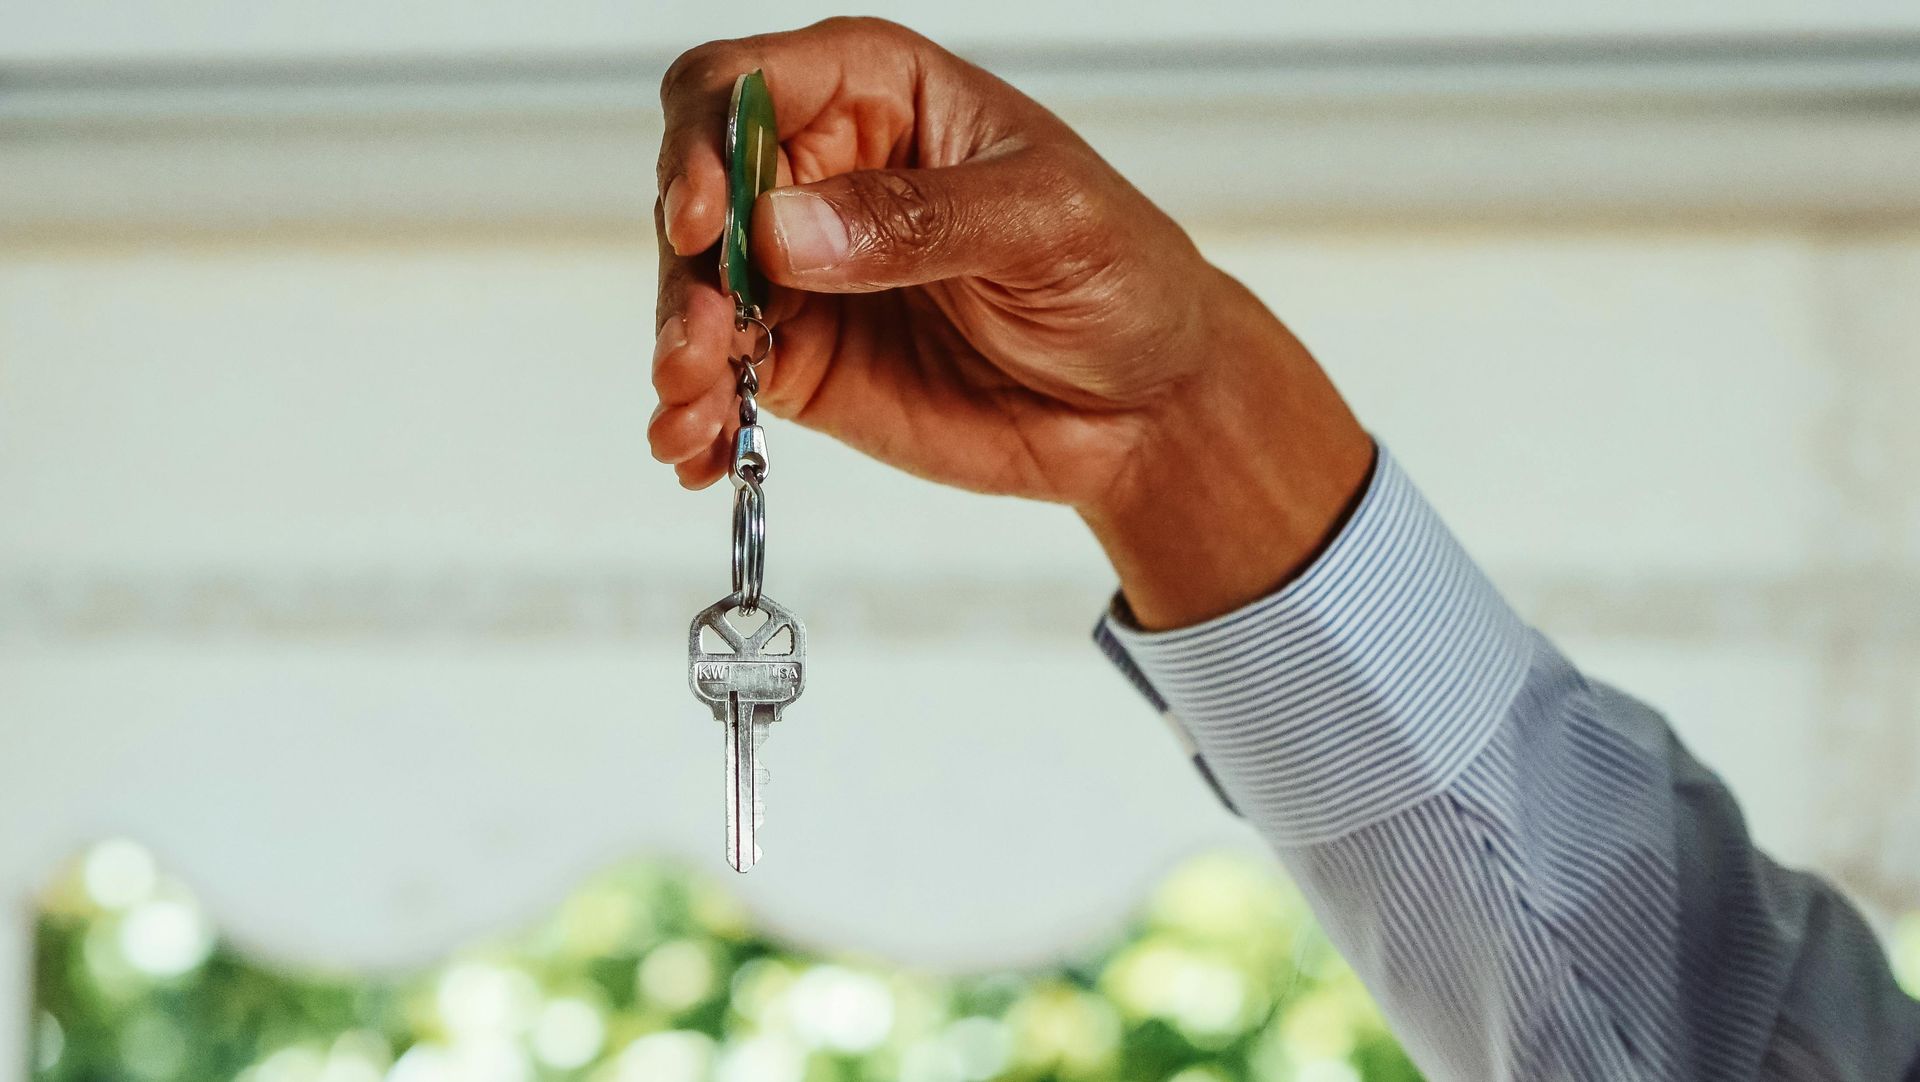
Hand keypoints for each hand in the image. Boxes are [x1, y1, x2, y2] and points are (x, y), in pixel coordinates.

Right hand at [651, 18, 1372, 627]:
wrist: (1147, 405)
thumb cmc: (1121, 276)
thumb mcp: (1044, 223)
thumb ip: (917, 220)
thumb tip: (787, 230)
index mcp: (876, 95)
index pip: (742, 87)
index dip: (703, 143)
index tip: (710, 221)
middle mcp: (820, 174)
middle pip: (697, 194)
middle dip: (686, 271)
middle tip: (700, 347)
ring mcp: (802, 273)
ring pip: (696, 294)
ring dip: (679, 351)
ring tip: (693, 412)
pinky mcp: (802, 361)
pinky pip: (721, 379)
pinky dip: (697, 415)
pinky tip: (697, 454)